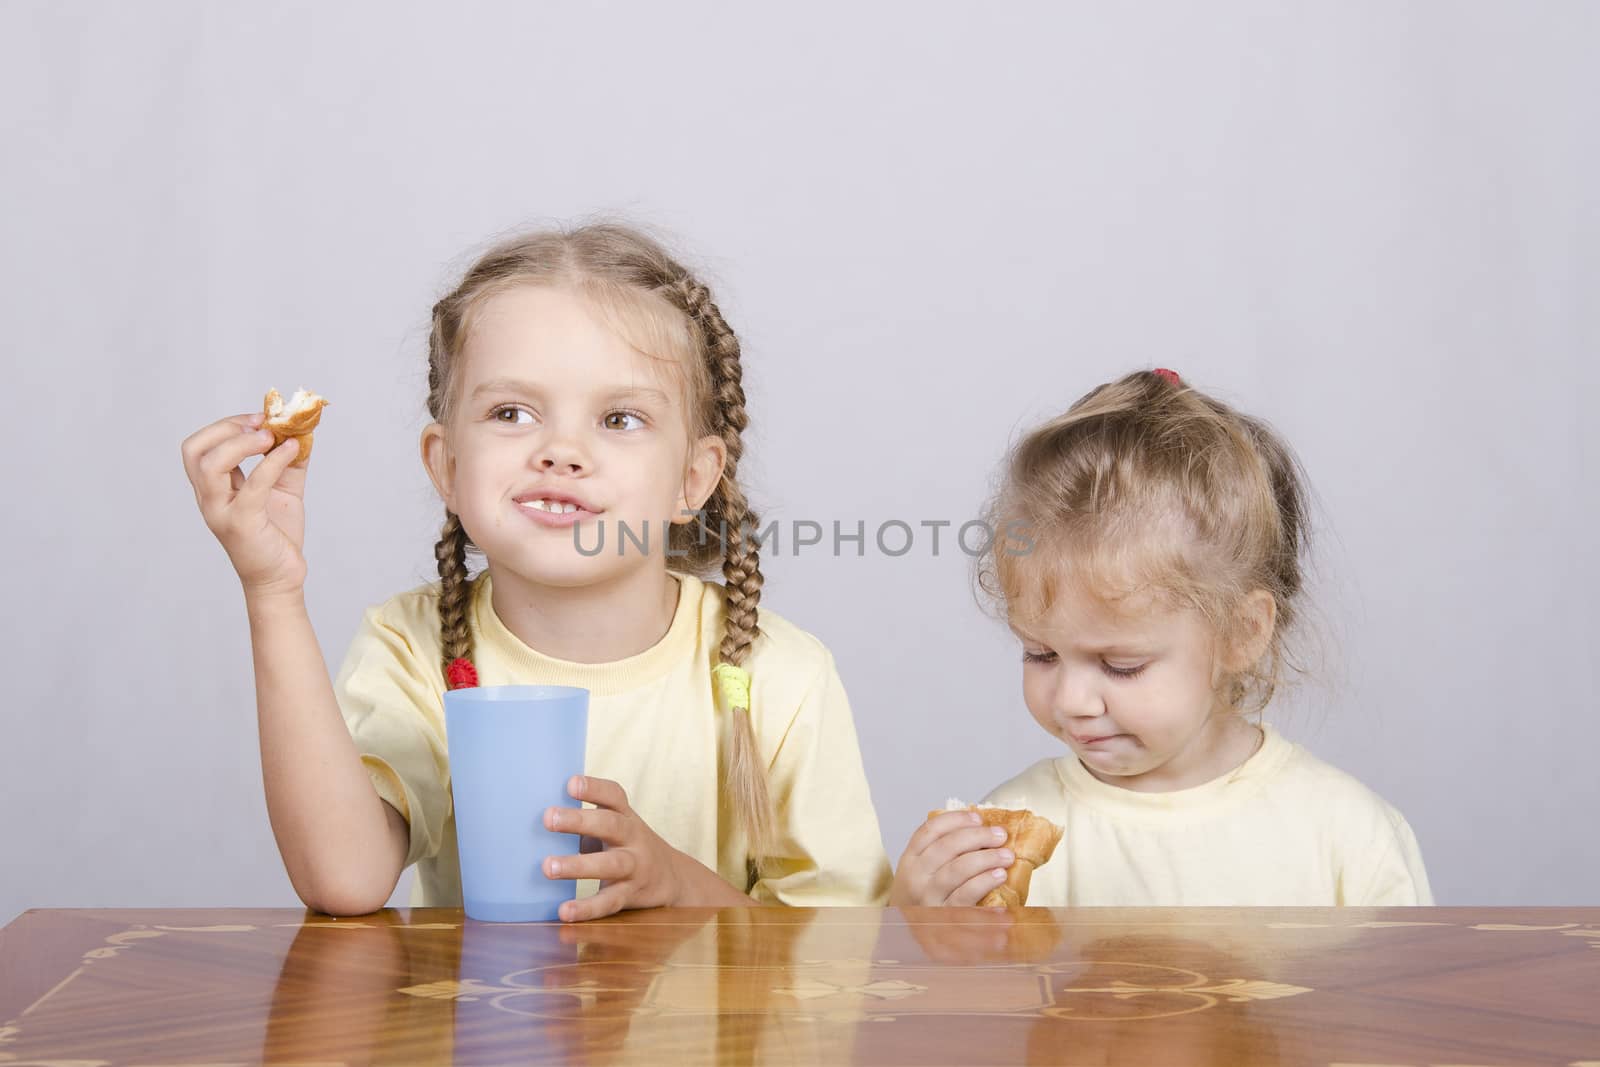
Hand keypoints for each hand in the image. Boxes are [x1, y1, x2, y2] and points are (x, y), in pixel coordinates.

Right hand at [181, 412, 307, 597]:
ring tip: (271, 437)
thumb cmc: (277, 534)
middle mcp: (208, 499)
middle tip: (262, 425)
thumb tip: (304, 429)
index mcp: (212, 488)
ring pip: (209, 465)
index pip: (199, 447)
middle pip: (194, 450)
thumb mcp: (284, 489)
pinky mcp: (241, 524)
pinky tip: (292, 450)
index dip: (226, 425)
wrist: (281, 577)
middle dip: (226, 428)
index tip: (259, 418)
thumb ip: (289, 460)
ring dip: (241, 443)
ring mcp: (221, 512)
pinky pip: (252, 486)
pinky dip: (272, 462)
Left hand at [541, 776, 688, 922]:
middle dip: (579, 820)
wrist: (671, 878)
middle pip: (610, 825)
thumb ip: (585, 820)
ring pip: (610, 864)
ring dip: (578, 865)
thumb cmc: (626, 845)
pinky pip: (609, 902)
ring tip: (548, 867)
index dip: (594, 788)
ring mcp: (635, 866)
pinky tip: (565, 911)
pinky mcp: (631, 894)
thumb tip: (529, 817)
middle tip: (548, 818)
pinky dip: (587, 907)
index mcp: (625, 816)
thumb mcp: (615, 826)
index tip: (570, 783)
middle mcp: (633, 837)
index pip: (613, 796)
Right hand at [889, 810, 1014, 906]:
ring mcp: (928, 899)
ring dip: (986, 858)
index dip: (955, 819)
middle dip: (977, 836)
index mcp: (909, 860)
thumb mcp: (921, 875)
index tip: (977, 817)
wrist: (909, 939)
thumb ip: (941, 854)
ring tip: (1006, 856)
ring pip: (957, 870)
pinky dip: (985, 883)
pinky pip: (967, 896)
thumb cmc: (923, 902)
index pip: (929, 830)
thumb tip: (980, 829)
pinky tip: (1000, 877)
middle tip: (1000, 835)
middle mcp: (915, 878)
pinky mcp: (944, 918)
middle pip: (946, 846)